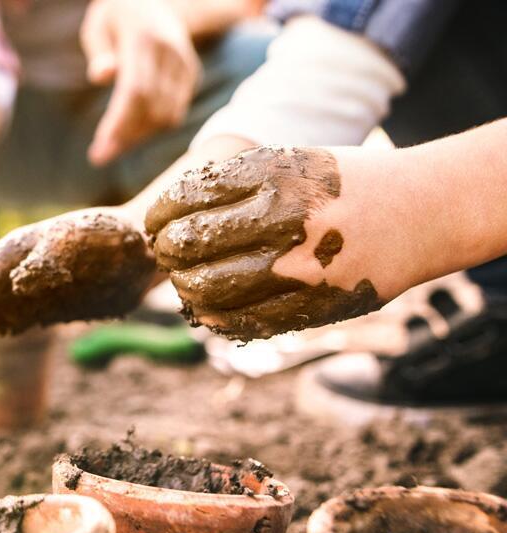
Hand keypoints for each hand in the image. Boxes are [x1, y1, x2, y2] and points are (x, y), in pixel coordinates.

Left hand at [82, 0, 200, 165]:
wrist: (155, 1)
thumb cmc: (115, 17)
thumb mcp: (98, 25)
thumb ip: (99, 51)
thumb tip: (101, 76)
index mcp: (145, 39)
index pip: (136, 90)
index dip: (119, 123)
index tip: (100, 148)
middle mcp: (171, 52)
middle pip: (152, 107)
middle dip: (126, 137)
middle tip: (100, 156)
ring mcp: (186, 63)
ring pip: (168, 115)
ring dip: (139, 136)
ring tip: (112, 146)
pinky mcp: (192, 74)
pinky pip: (176, 111)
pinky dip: (153, 128)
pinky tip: (131, 133)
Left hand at [145, 146, 405, 339]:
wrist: (423, 213)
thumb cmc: (343, 185)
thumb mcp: (290, 163)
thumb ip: (232, 185)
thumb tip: (162, 220)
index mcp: (274, 176)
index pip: (185, 201)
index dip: (160, 217)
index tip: (157, 224)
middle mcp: (284, 221)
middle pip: (188, 246)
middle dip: (168, 253)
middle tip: (168, 253)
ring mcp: (299, 269)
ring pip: (206, 289)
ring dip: (186, 287)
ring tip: (187, 279)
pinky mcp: (311, 306)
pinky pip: (241, 323)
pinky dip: (214, 317)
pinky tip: (210, 306)